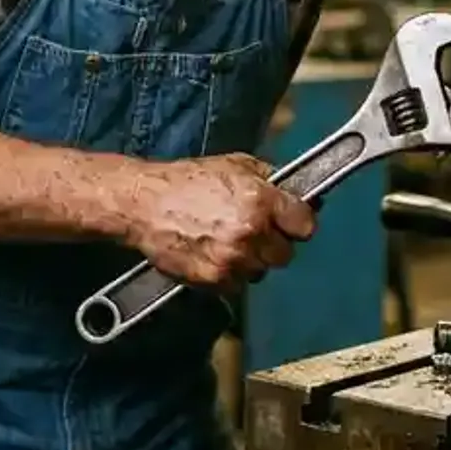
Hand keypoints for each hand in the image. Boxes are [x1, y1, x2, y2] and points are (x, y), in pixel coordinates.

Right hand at [126, 154, 316, 292]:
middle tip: (254, 233)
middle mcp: (251, 232)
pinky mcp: (214, 279)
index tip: (290, 223)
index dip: (298, 223)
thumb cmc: (185, 181)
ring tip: (227, 243)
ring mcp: (233, 258)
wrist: (144, 203)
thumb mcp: (234, 164)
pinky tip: (213, 255)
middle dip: (272, 244)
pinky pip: (237, 285)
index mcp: (260, 200)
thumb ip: (269, 179)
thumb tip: (295, 192)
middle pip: (285, 254)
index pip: (305, 225)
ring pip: (261, 272)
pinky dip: (229, 274)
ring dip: (250, 261)